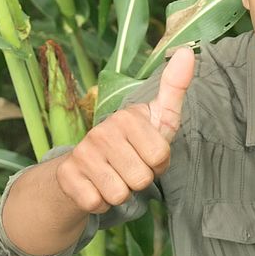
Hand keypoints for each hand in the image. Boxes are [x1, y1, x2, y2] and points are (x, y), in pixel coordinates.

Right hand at [55, 47, 194, 213]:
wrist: (82, 169)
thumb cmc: (132, 144)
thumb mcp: (158, 119)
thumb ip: (174, 89)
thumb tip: (187, 52)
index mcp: (127, 117)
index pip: (160, 156)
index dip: (158, 164)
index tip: (146, 154)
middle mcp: (101, 132)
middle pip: (142, 178)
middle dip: (140, 180)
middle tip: (129, 168)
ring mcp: (82, 154)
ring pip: (120, 194)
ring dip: (121, 193)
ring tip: (114, 177)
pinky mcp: (67, 177)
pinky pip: (98, 204)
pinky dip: (101, 203)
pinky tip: (95, 188)